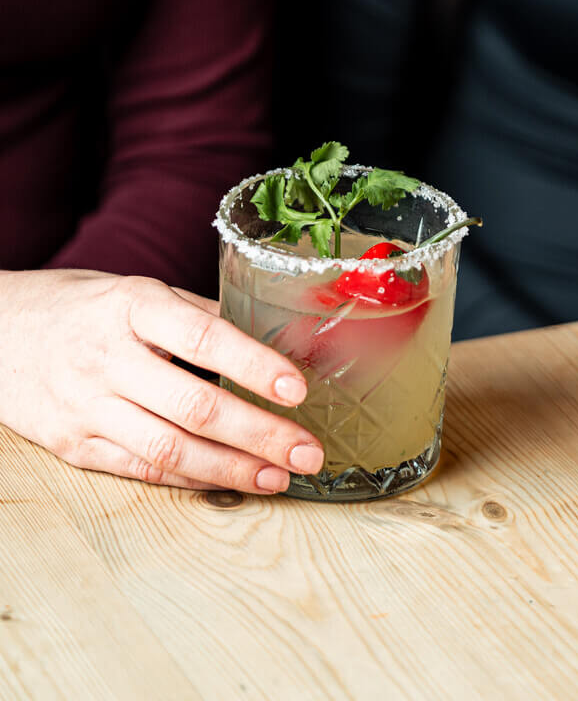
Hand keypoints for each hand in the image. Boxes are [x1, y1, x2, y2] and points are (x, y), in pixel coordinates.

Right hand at [0, 269, 324, 493]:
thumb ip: (204, 318)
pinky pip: (140, 469)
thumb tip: (283, 340)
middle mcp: (107, 358)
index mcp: (133, 307)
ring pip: (169, 448)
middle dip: (260, 434)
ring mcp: (86, 406)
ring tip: (280, 476)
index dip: (255, 366)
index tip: (298, 389)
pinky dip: (192, 480)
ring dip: (233, 468)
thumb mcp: (142, 293)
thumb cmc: (85, 308)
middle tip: (309, 452)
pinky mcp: (71, 445)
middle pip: (194, 406)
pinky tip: (232, 480)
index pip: (205, 338)